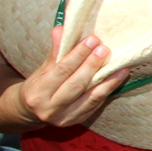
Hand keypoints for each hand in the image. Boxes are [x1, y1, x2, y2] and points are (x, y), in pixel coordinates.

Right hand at [12, 26, 128, 128]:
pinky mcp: (76, 122)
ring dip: (107, 81)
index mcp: (37, 93)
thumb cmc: (38, 85)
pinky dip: (107, 91)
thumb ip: (55, 51)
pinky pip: (95, 105)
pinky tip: (118, 79)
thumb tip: (61, 28)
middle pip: (75, 85)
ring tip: (121, 67)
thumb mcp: (42, 69)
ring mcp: (63, 118)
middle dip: (92, 66)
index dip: (77, 55)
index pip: (61, 71)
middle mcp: (49, 108)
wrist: (30, 112)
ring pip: (89, 98)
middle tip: (105, 49)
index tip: (92, 40)